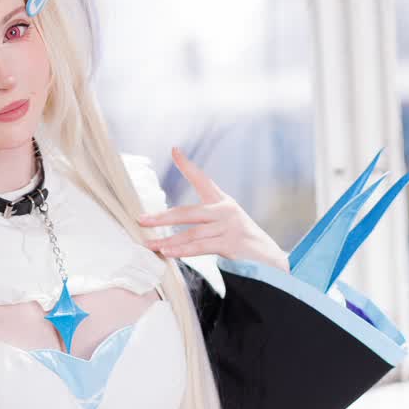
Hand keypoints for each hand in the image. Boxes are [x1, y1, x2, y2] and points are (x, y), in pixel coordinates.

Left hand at [138, 145, 289, 272]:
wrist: (267, 257)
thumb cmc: (241, 240)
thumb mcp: (226, 222)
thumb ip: (204, 220)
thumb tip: (173, 224)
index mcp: (222, 201)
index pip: (203, 180)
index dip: (187, 166)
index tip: (174, 151)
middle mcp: (225, 210)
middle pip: (188, 212)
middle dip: (162, 217)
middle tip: (141, 219)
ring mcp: (227, 226)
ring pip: (192, 232)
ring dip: (169, 240)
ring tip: (150, 244)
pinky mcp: (230, 243)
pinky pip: (200, 247)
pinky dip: (182, 250)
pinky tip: (167, 251)